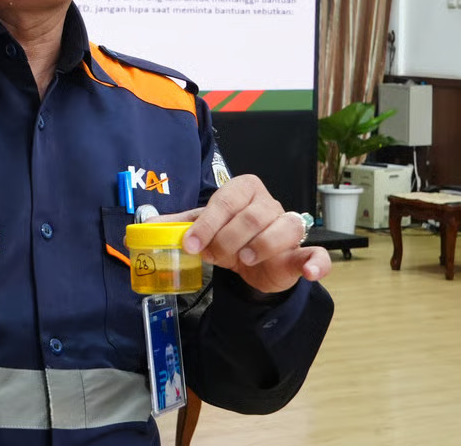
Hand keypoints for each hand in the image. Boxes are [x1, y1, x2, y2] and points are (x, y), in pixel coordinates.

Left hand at [148, 175, 330, 293]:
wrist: (252, 264)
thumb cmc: (228, 236)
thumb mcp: (203, 228)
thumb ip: (178, 225)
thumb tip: (144, 226)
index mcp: (244, 190)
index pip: (225, 201)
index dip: (206, 224)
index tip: (190, 245)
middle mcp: (269, 204)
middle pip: (251, 217)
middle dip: (227, 240)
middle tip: (213, 256)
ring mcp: (289, 226)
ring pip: (283, 229)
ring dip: (260, 246)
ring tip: (243, 259)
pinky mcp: (302, 252)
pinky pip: (316, 253)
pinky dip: (316, 262)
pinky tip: (308, 271)